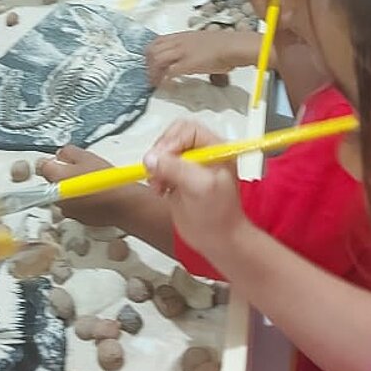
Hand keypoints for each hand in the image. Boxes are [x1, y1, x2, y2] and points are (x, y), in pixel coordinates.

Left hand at [36, 145, 122, 225]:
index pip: (41, 167)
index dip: (50, 162)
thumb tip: (60, 154)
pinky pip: (73, 207)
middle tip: (77, 171)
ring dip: (70, 190)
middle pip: (51, 183)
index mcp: (56, 178)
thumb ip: (68, 152)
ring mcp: (67, 210)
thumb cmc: (105, 181)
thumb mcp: (86, 157)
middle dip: (61, 177)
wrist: (122, 204)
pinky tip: (93, 195)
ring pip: (62, 196)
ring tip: (88, 183)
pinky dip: (79, 202)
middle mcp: (57, 196)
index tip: (56, 160)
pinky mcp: (77, 218)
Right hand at [144, 120, 251, 264]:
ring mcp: (189, 166)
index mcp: (215, 148)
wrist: (218, 240)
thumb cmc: (219, 215)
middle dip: (161, 153)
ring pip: (163, 152)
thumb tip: (151, 158)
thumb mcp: (200, 187)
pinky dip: (154, 176)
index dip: (172, 141)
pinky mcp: (177, 178)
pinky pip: (159, 167)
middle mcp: (202, 154)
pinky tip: (160, 189)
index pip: (187, 130)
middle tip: (156, 171)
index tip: (162, 158)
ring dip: (155, 166)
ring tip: (158, 184)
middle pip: (172, 138)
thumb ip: (176, 169)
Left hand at [146, 31, 260, 84]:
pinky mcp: (188, 64)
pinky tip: (167, 86)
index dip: (151, 53)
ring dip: (153, 73)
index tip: (151, 63)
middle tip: (151, 76)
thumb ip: (192, 49)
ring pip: (157, 60)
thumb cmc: (224, 45)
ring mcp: (182, 52)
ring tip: (156, 83)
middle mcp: (179, 42)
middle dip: (148, 64)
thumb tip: (191, 60)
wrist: (233, 46)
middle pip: (152, 50)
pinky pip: (169, 72)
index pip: (157, 41)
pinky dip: (165, 80)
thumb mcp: (203, 42)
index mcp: (182, 36)